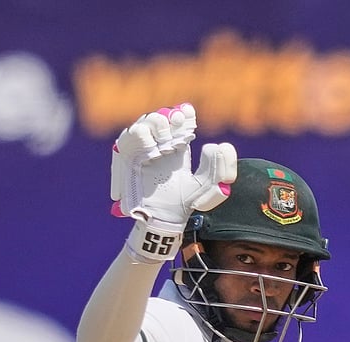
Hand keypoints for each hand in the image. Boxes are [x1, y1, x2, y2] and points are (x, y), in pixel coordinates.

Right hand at [110, 103, 236, 260]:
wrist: (161, 219)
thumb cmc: (183, 204)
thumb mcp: (207, 188)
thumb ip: (221, 170)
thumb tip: (216, 146)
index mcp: (179, 146)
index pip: (181, 119)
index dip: (185, 113)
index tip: (190, 116)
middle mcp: (161, 144)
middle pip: (164, 114)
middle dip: (172, 116)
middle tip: (180, 125)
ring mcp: (143, 148)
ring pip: (147, 120)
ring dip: (158, 125)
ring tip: (166, 142)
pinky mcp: (128, 156)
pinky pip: (131, 135)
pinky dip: (142, 136)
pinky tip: (153, 150)